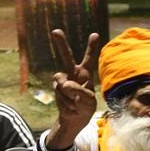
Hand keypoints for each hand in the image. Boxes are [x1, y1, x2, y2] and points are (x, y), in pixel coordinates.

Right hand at [49, 29, 98, 144]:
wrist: (74, 119)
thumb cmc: (85, 108)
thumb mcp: (89, 102)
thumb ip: (80, 92)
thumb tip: (65, 85)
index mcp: (86, 74)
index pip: (89, 58)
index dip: (91, 47)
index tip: (94, 34)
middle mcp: (73, 73)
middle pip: (66, 56)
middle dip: (61, 43)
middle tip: (55, 31)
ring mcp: (63, 80)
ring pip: (62, 82)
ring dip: (69, 96)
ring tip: (76, 104)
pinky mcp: (56, 88)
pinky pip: (60, 94)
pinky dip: (66, 103)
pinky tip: (70, 107)